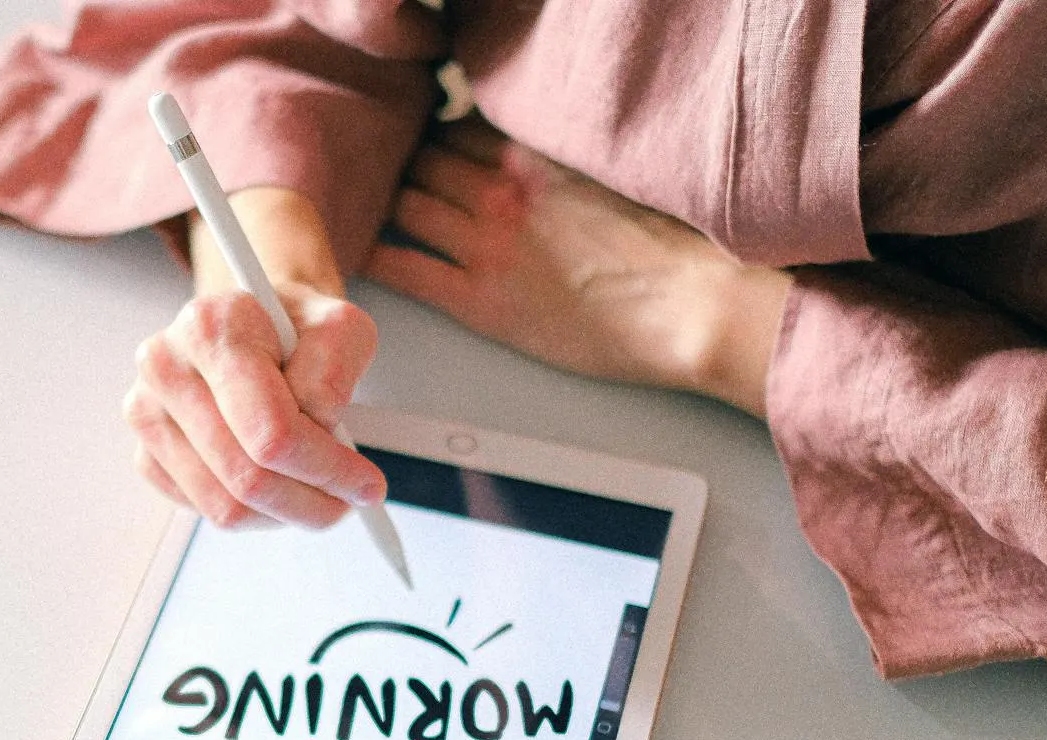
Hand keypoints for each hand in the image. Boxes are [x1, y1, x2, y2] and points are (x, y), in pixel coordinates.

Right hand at [125, 188, 386, 527]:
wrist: (252, 328)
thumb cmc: (293, 330)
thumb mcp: (340, 327)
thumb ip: (336, 369)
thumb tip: (320, 429)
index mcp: (210, 327)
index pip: (271, 430)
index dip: (327, 468)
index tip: (366, 484)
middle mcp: (166, 368)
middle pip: (247, 477)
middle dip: (311, 500)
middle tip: (348, 501)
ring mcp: (147, 414)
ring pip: (225, 507)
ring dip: (284, 513)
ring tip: (316, 493)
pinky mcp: (146, 454)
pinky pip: (206, 511)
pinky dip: (254, 513)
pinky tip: (277, 484)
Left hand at [366, 116, 792, 416]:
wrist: (688, 304)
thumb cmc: (668, 249)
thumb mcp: (609, 176)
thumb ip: (561, 163)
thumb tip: (539, 161)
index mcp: (535, 156)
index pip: (458, 129)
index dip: (438, 141)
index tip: (428, 154)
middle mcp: (500, 191)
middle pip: (422, 162)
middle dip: (405, 170)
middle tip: (393, 187)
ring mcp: (484, 245)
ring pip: (404, 204)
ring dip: (385, 207)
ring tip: (374, 218)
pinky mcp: (477, 300)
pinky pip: (402, 267)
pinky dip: (373, 257)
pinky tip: (358, 257)